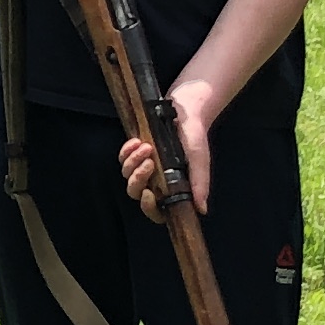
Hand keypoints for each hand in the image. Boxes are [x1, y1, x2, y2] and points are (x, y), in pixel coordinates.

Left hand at [118, 79, 215, 219]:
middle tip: (149, 163)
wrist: (185, 114)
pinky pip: (122, 157)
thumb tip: (202, 209)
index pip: (154, 210)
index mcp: (170, 189)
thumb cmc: (194, 140)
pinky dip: (127, 150)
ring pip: (127, 174)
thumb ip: (199, 185)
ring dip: (134, 161)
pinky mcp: (134, 152)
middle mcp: (154, 181)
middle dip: (138, 178)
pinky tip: (138, 142)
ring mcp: (142, 167)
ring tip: (148, 147)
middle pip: (135, 191)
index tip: (148, 194)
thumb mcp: (200, 162)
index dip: (148, 207)